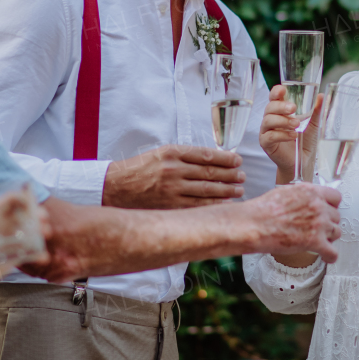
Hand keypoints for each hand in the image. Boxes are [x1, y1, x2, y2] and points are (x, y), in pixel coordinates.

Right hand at [103, 144, 244, 207]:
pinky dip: (213, 205)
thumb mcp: (161, 153)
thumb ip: (185, 156)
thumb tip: (214, 160)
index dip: (226, 159)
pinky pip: (197, 206)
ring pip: (207, 191)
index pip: (207, 155)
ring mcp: (172, 190)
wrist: (116, 187)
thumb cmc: (140, 168)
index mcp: (172, 153)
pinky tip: (224, 204)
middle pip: (210, 174)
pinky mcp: (170, 206)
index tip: (237, 161)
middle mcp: (173, 170)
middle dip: (230, 176)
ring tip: (238, 190)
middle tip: (242, 176)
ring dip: (226, 191)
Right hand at [242, 184, 341, 262]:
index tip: (328, 211)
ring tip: (321, 241)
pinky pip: (332, 252)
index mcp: (311, 192)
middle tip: (319, 228)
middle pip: (336, 216)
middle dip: (328, 223)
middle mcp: (318, 206)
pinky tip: (326, 256)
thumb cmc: (264, 209)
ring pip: (336, 233)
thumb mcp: (286, 192)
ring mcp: (319, 224)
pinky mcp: (315, 242)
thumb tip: (307, 200)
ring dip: (329, 238)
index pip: (335, 197)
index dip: (332, 206)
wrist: (254, 224)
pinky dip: (330, 256)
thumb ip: (302, 196)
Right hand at [260, 85, 320, 181]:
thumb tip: (321, 96)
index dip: (276, 92)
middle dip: (280, 106)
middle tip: (293, 108)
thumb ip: (316, 110)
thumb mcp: (313, 123)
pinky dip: (281, 135)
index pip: (273, 97)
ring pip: (267, 121)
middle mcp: (271, 119)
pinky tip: (292, 135)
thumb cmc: (305, 140)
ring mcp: (266, 131)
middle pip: (269, 107)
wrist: (303, 160)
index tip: (283, 90)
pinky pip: (269, 136)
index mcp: (280, 111)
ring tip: (296, 125)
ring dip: (283, 121)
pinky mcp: (266, 144)